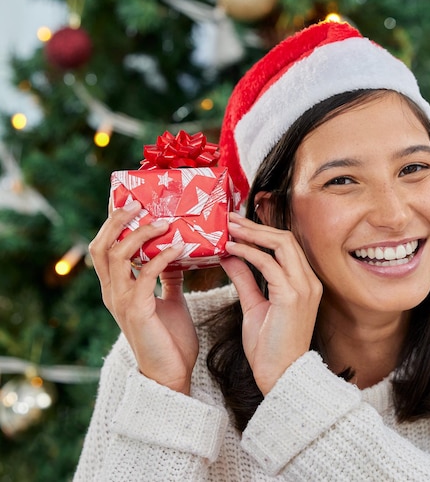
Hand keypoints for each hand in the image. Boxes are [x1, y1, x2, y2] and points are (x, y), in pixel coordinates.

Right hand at [89, 201, 198, 394]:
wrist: (172, 374)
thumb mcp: (169, 300)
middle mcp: (113, 292)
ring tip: (164, 222)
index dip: (113, 224)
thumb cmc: (169, 339)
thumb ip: (166, 277)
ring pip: (117, 255)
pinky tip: (179, 248)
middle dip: (117, 221)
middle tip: (139, 204)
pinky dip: (162, 257)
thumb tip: (174, 252)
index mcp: (117, 289)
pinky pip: (146, 274)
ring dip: (141, 234)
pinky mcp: (137, 310)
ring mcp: (122, 301)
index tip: (130, 202)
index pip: (104, 248)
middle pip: (101, 247)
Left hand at [220, 212, 321, 395]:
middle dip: (256, 226)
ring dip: (252, 233)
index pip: (286, 246)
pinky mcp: (292, 296)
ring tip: (228, 228)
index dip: (262, 231)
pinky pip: (268, 263)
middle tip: (230, 219)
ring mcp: (304, 287)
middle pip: (285, 238)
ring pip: (281, 244)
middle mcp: (309, 281)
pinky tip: (230, 249)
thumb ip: (245, 279)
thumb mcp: (254, 305)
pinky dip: (248, 252)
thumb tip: (230, 256)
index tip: (238, 225)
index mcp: (305, 283)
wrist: (280, 376)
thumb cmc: (269, 347)